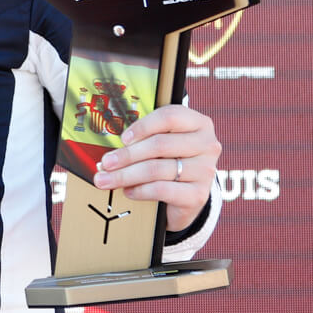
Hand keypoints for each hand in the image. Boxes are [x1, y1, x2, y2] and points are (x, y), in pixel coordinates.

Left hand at [90, 105, 220, 231]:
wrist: (188, 195)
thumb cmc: (171, 161)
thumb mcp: (162, 144)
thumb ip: (143, 140)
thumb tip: (110, 153)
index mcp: (198, 123)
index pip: (169, 117)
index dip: (142, 126)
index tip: (123, 139)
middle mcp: (207, 144)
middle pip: (160, 145)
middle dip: (127, 155)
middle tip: (105, 163)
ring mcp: (205, 170)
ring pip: (157, 169)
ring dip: (126, 175)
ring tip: (106, 180)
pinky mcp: (199, 194)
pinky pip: (161, 189)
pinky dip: (139, 190)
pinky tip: (128, 191)